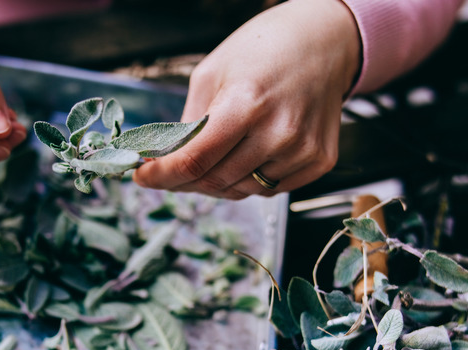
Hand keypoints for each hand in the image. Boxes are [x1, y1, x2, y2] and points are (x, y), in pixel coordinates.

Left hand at [133, 0, 360, 198]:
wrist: (326, 41)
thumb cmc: (262, 51)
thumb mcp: (211, 75)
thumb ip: (188, 124)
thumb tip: (164, 162)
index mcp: (246, 103)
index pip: (194, 161)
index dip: (161, 175)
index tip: (141, 177)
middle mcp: (279, 132)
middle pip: (215, 181)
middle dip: (184, 181)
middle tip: (170, 171)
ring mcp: (303, 150)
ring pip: (242, 191)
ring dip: (217, 182)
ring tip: (214, 156)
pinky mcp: (320, 161)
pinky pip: (271, 189)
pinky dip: (250, 180)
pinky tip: (248, 154)